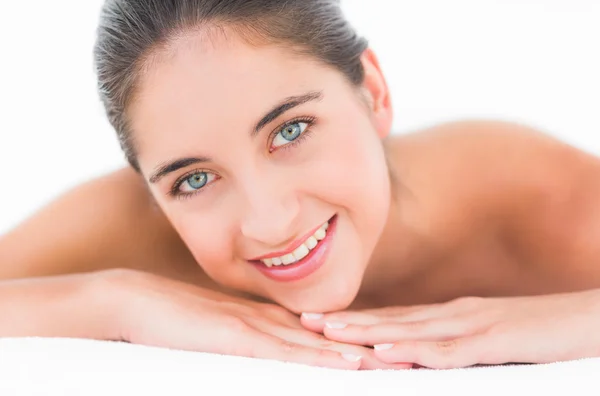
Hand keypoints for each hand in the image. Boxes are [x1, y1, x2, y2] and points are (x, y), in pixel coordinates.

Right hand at [100, 269, 409, 369]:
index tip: (390, 354)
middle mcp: (269, 321)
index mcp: (267, 321)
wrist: (134, 301)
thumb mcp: (219, 335)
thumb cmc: (172, 321)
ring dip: (357, 355)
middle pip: (328, 339)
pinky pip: (285, 353)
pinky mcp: (236, 337)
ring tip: (396, 364)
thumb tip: (274, 353)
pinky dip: (320, 360)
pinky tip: (349, 365)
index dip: (357, 343)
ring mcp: (254, 327)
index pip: (321, 335)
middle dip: (370, 350)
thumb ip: (248, 344)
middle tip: (411, 359)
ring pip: (316, 345)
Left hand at [300, 290, 599, 368]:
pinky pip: (448, 349)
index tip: (322, 322)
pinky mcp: (496, 340)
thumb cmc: (541, 332)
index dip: (357, 320)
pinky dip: (414, 350)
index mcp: (452, 315)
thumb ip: (459, 344)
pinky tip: (385, 351)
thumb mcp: (492, 338)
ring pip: (410, 331)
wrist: (593, 317)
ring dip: (367, 332)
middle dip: (348, 323)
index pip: (396, 318)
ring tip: (328, 333)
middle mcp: (455, 315)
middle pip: (392, 319)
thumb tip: (423, 355)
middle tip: (306, 321)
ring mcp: (474, 324)